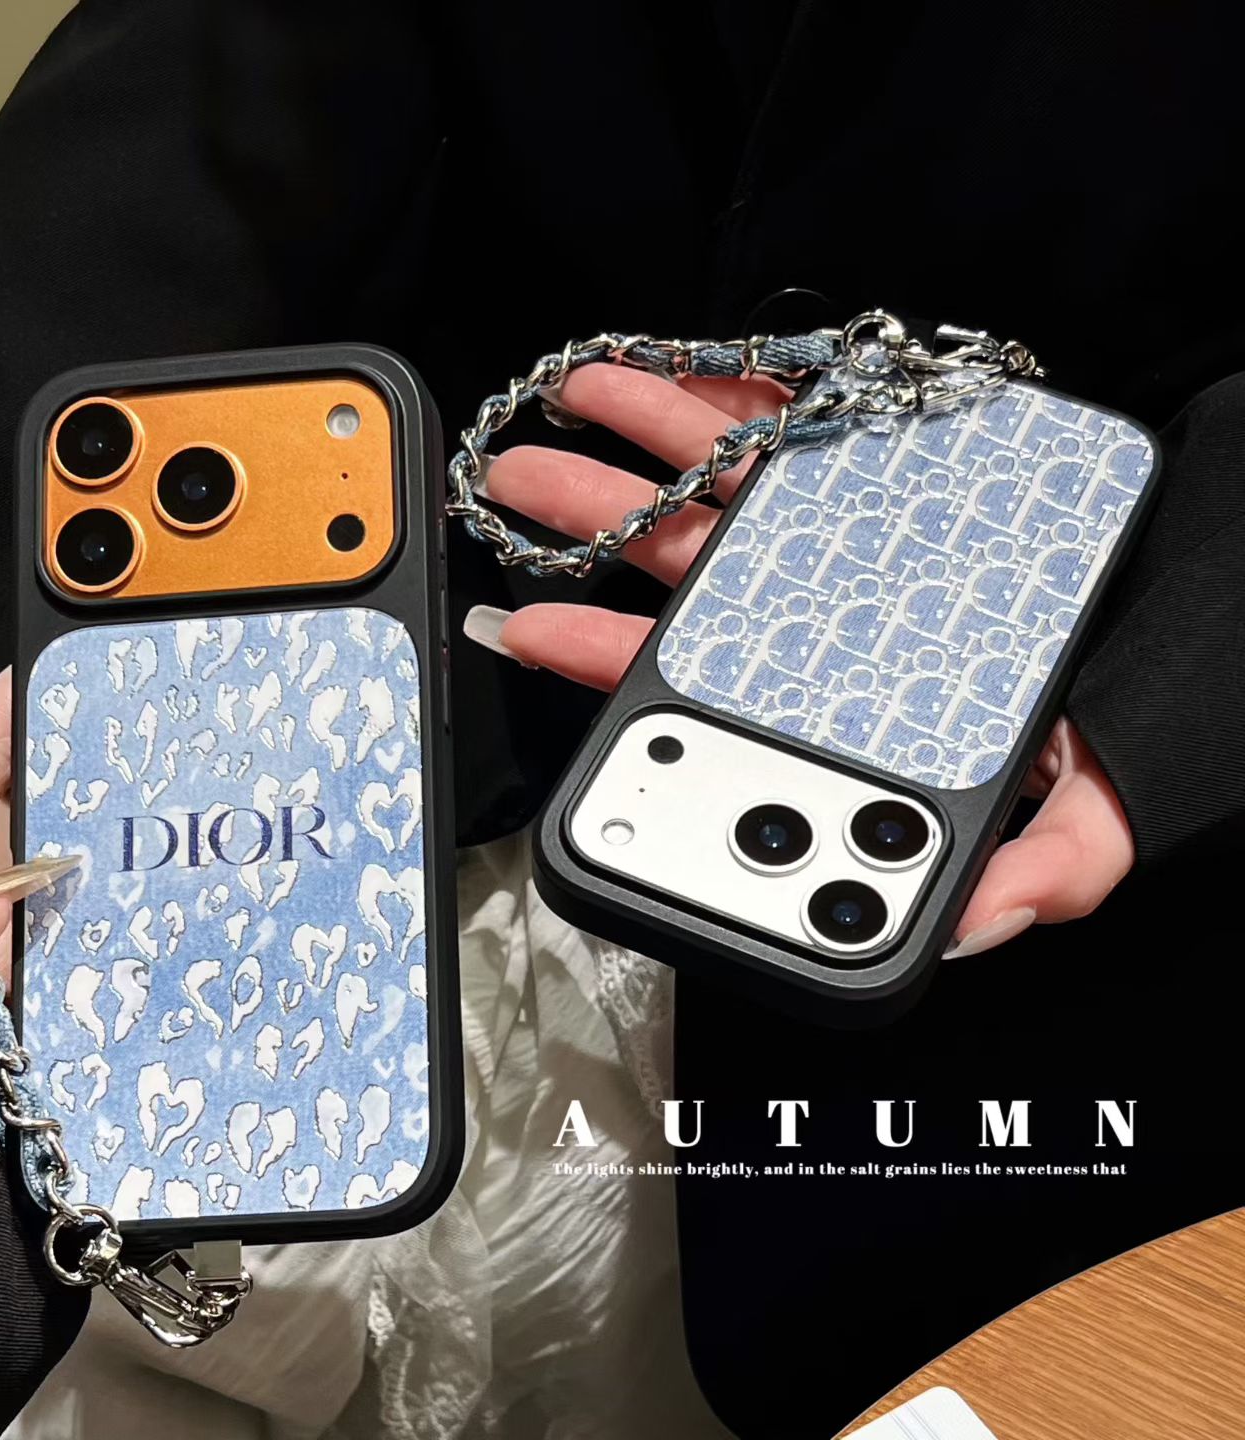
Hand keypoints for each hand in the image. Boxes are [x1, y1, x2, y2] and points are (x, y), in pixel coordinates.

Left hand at [462, 365, 1133, 956]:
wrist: (1179, 609)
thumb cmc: (1121, 709)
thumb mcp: (1089, 818)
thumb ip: (1032, 874)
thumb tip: (969, 925)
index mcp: (828, 693)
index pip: (702, 681)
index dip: (613, 659)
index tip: (538, 630)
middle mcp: (816, 612)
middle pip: (680, 564)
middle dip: (591, 521)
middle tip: (520, 486)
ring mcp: (840, 533)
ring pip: (717, 479)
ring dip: (636, 439)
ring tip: (565, 400)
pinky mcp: (879, 460)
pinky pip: (788, 414)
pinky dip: (722, 385)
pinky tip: (662, 363)